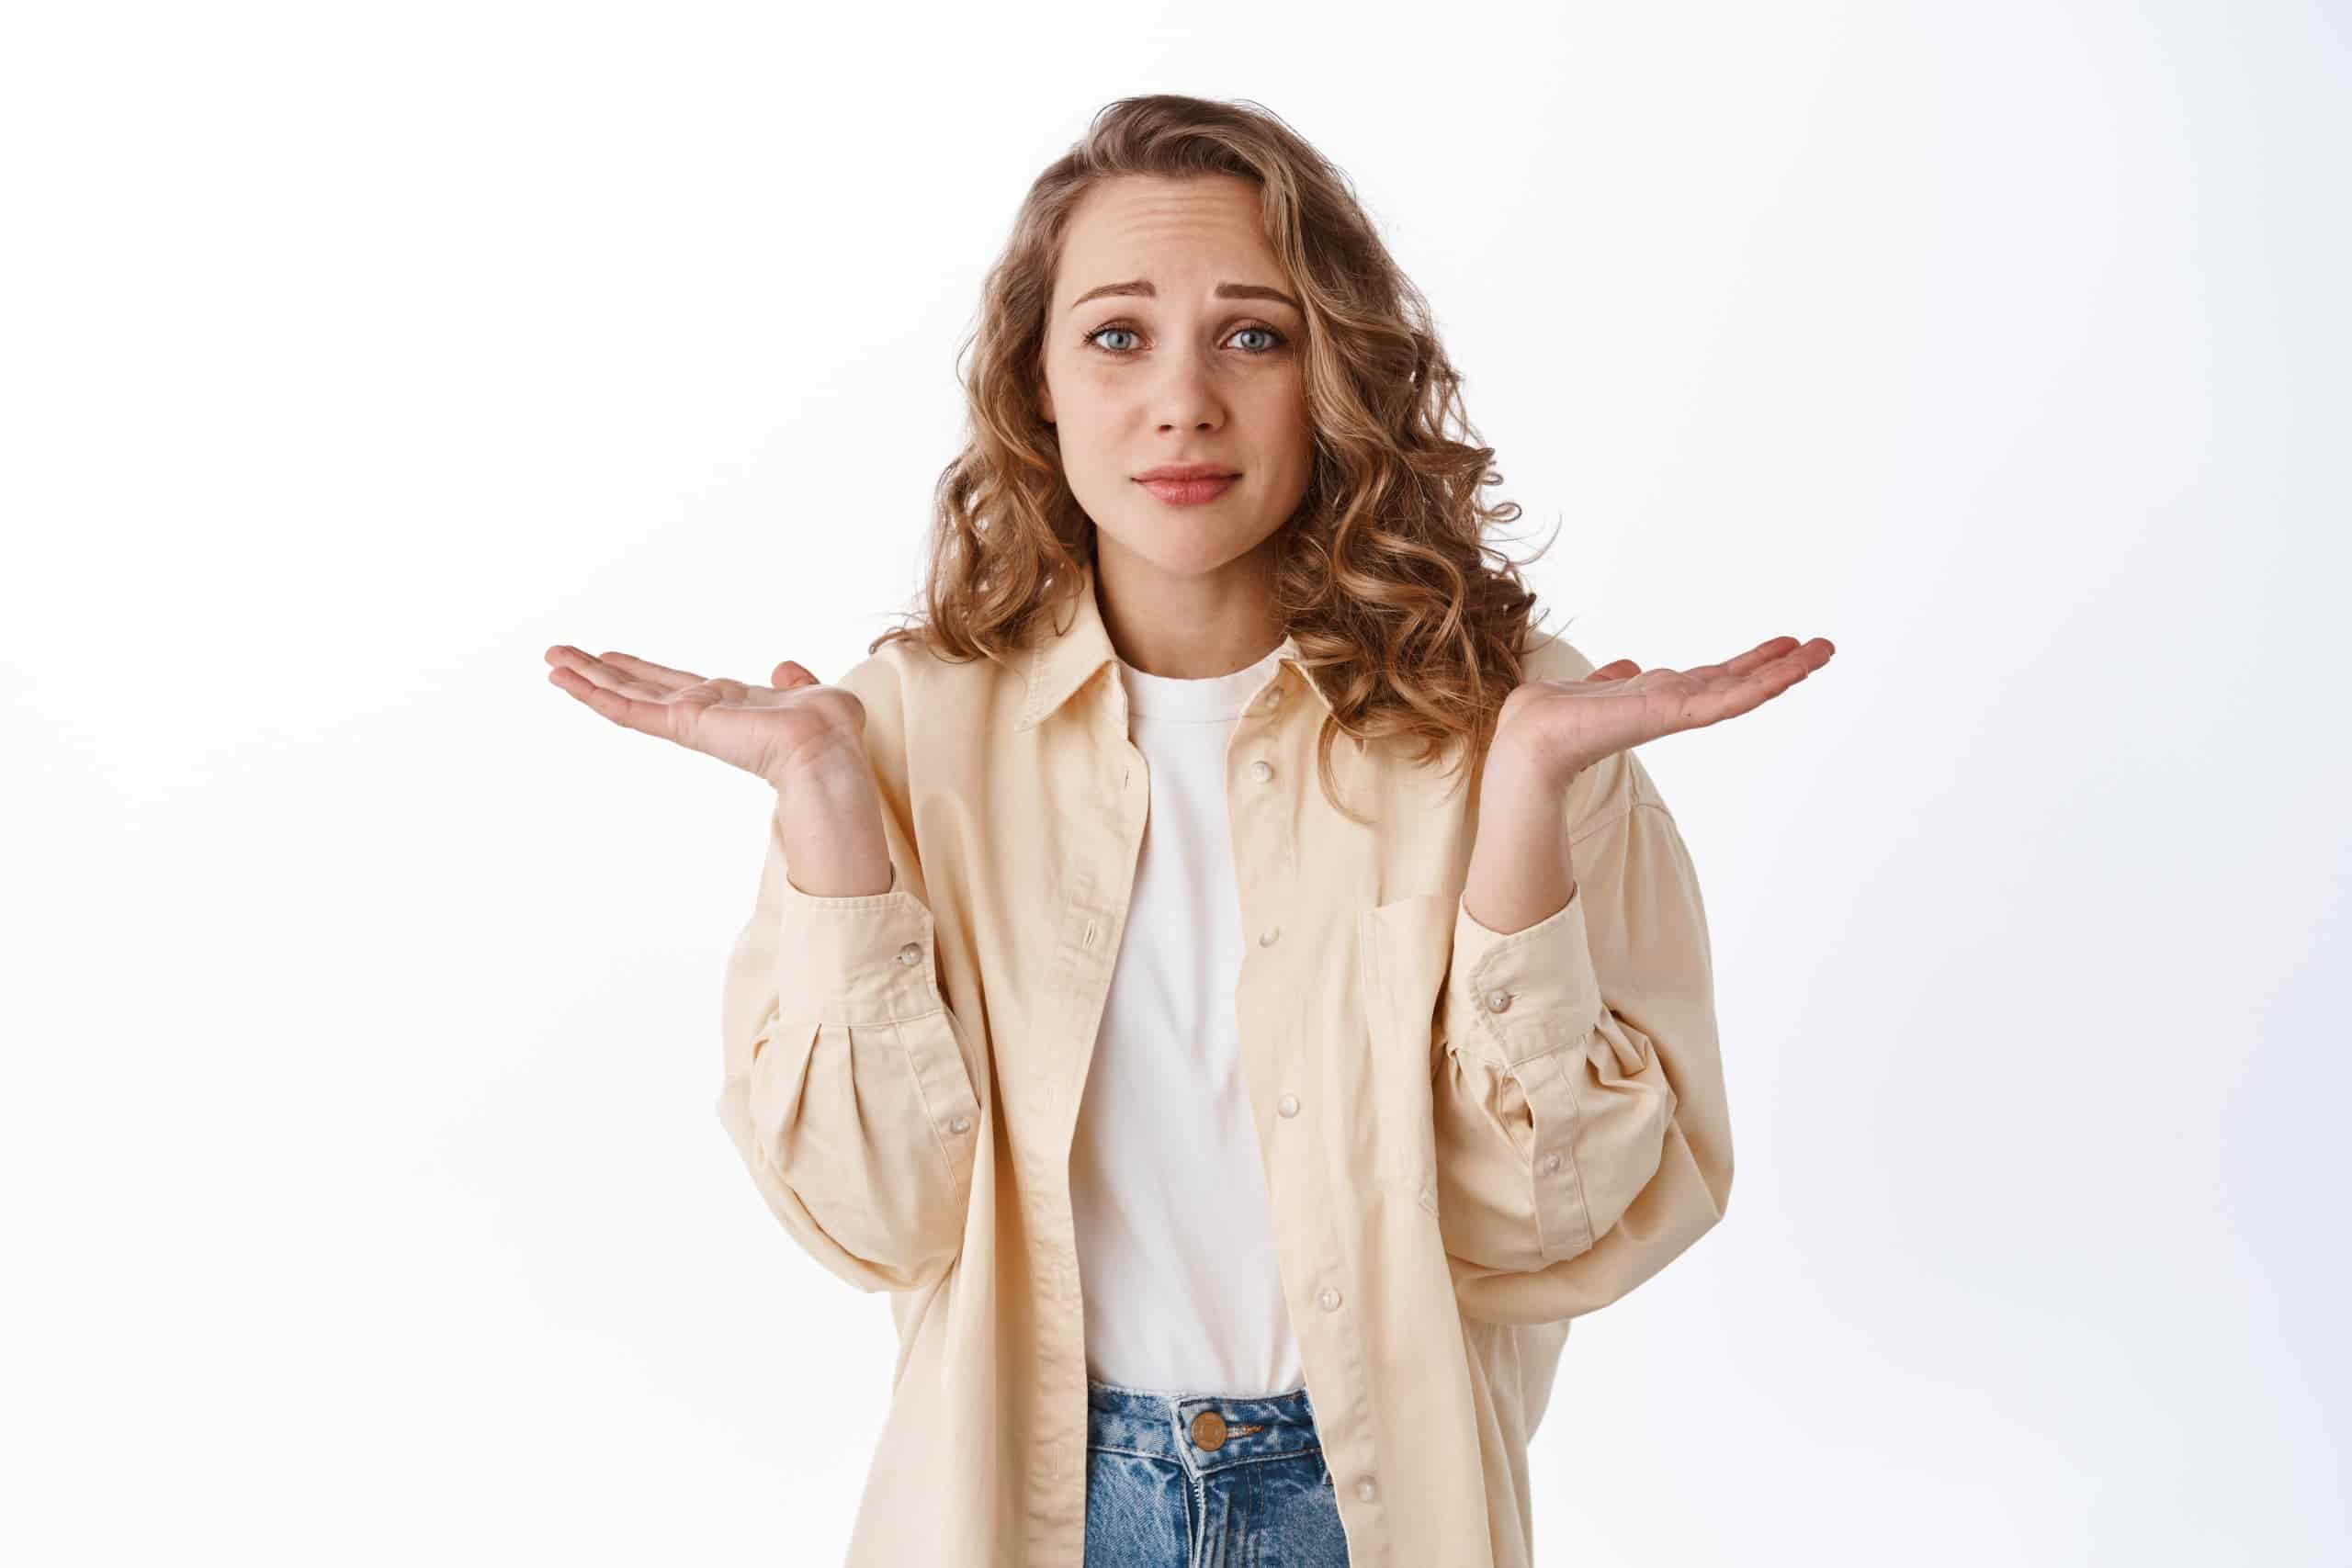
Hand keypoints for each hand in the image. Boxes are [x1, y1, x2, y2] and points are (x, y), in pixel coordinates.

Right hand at [543, 647, 870, 788]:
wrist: (826, 748)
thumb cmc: (828, 729)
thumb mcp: (813, 692)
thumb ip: (795, 680)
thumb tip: (786, 667)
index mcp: (726, 703)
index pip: (671, 684)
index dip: (640, 670)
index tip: (611, 656)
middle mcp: (699, 713)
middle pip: (637, 688)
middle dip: (598, 672)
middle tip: (559, 656)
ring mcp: (685, 721)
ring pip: (623, 698)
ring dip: (584, 679)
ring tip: (549, 661)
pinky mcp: (679, 726)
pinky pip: (627, 709)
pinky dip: (593, 693)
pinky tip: (564, 678)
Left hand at [1491, 635, 1836, 785]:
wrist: (1529, 738)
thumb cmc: (1549, 718)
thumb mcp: (1592, 687)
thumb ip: (1613, 679)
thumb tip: (1626, 667)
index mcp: (1656, 697)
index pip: (1713, 678)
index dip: (1749, 664)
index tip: (1784, 646)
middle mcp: (1671, 705)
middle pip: (1736, 682)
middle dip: (1780, 666)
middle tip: (1824, 647)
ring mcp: (1673, 712)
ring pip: (1739, 691)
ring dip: (1781, 673)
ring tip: (1821, 653)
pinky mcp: (1668, 716)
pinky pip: (1721, 702)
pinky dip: (1755, 687)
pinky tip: (1784, 674)